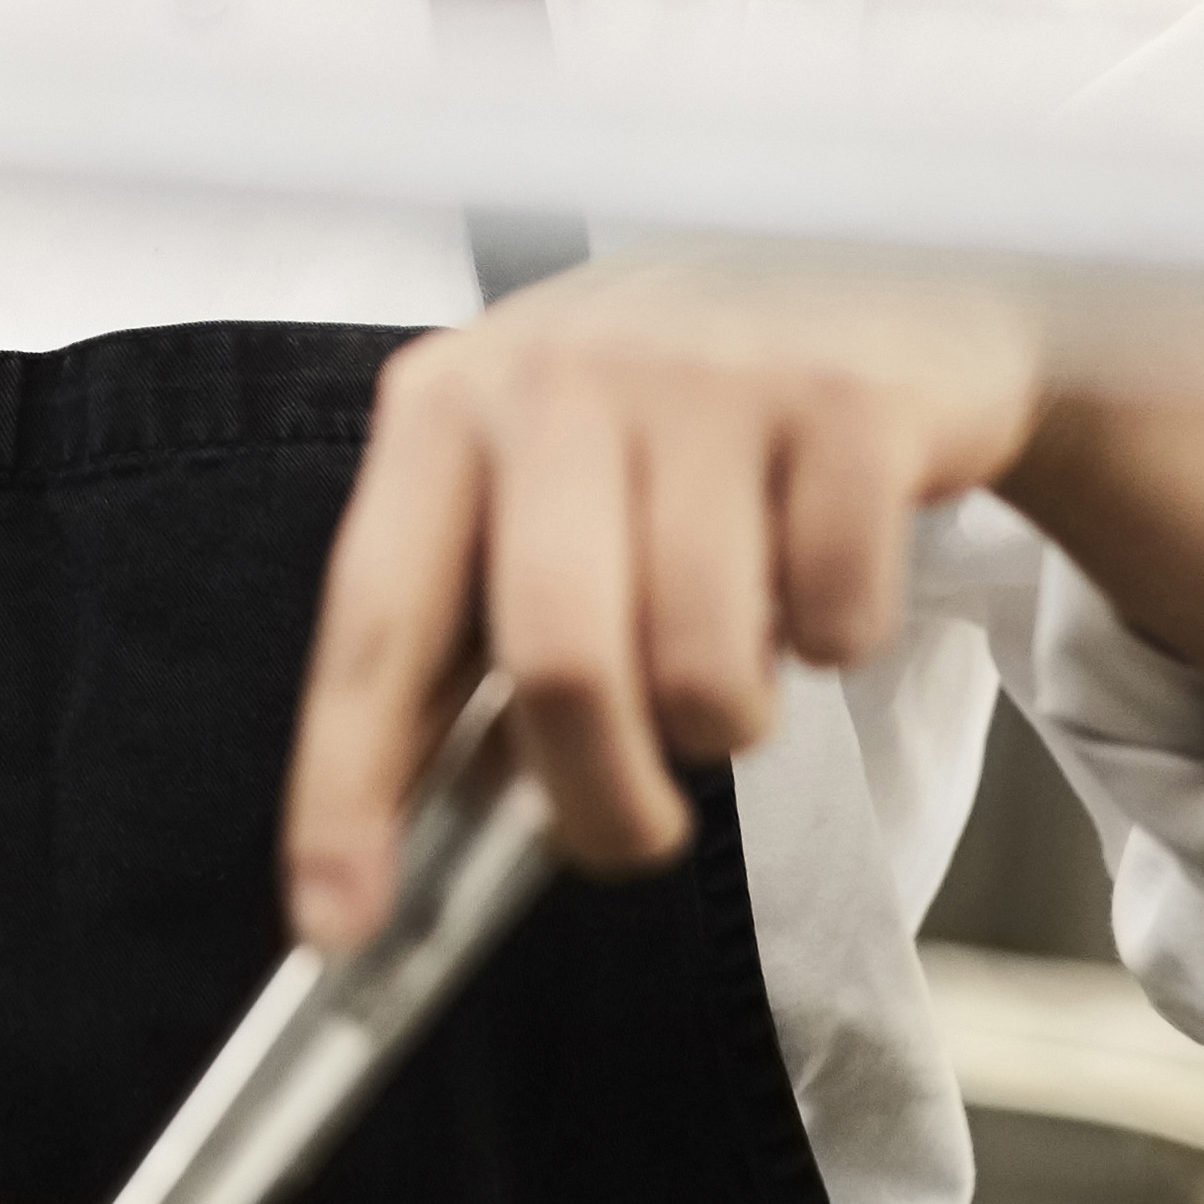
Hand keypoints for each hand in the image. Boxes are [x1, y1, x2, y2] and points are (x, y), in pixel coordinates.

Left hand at [286, 254, 1046, 945]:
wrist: (868, 280)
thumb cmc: (670, 415)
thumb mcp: (539, 484)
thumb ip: (476, 637)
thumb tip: (412, 846)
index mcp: (447, 407)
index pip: (375, 623)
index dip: (346, 787)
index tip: (335, 923)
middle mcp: (558, 373)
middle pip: (559, 665)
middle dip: (600, 799)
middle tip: (632, 830)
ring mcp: (707, 376)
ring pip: (704, 667)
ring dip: (730, 718)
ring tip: (733, 649)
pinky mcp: (846, 401)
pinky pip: (835, 623)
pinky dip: (836, 641)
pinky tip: (818, 567)